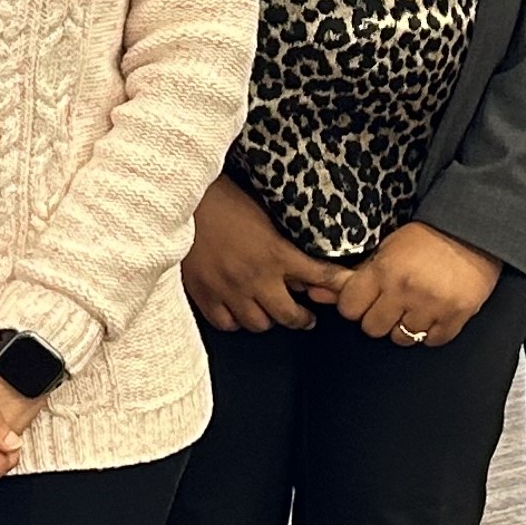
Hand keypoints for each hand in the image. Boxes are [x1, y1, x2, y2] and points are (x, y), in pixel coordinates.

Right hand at [179, 174, 336, 332]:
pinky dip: (235, 320)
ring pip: (258, 324)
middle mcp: (256, 278)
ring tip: (269, 312)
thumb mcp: (265, 215)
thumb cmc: (224, 200)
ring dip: (268, 319)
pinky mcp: (205, 294)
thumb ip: (283, 246)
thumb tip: (299, 272)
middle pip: (289, 315)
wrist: (183, 201)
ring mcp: (229, 289)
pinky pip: (226, 323)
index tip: (343, 290)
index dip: (336, 285)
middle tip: (305, 317)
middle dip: (302, 318)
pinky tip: (238, 311)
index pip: (319, 276)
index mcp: (276, 253)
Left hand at [330, 221, 501, 347]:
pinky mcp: (457, 315)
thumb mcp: (384, 248)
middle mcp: (405, 291)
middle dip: (376, 318)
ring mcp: (432, 305)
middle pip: (372, 328)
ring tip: (412, 308)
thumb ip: (352, 275)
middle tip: (388, 305)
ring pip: (401, 339)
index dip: (353, 306)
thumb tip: (313, 294)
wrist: (472, 230)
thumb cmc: (424, 238)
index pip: (349, 309)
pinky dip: (429, 333)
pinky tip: (431, 315)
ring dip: (403, 327)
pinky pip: (431, 341)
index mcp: (383, 271)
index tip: (363, 300)